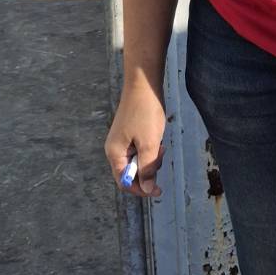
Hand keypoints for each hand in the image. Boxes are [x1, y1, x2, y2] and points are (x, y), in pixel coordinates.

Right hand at [105, 78, 165, 197]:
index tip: (159, 189)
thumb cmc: (146, 114)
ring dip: (150, 159)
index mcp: (115, 154)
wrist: (144, 85)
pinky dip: (149, 149)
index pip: (124, 182)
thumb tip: (148, 189)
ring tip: (160, 145)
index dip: (141, 189)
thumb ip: (147, 168)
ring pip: (136, 161)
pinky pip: (139, 149)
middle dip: (148, 171)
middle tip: (161, 156)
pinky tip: (157, 138)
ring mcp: (121, 140)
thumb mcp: (150, 144)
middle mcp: (114, 149)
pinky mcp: (129, 132)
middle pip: (130, 173)